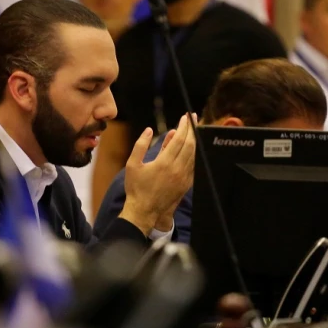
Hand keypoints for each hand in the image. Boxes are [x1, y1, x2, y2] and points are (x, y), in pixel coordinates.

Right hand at [119, 114, 196, 235]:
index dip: (183, 126)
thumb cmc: (136, 188)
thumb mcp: (132, 164)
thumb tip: (149, 130)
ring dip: (195, 140)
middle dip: (193, 129)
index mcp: (164, 163)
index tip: (185, 116)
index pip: (179, 139)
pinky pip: (194, 165)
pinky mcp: (186, 184)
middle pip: (190, 144)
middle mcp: (177, 169)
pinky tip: (193, 148)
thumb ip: (140, 145)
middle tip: (193, 117)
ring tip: (195, 129)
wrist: (144, 211)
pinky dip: (194, 154)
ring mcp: (184, 177)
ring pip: (194, 154)